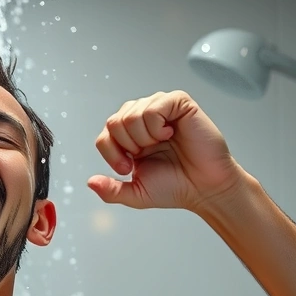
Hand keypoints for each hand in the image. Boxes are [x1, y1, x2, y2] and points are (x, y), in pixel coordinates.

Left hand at [87, 91, 245, 212]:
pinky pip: (154, 106)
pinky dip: (158, 125)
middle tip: (148, 154)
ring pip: (131, 114)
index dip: (113, 154)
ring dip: (145, 137)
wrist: (204, 188)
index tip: (130, 167)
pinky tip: (171, 134)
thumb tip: (90, 182)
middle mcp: (142, 118)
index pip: (104, 135)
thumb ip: (111, 191)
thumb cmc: (175, 187)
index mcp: (130, 136)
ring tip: (163, 144)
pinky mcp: (178, 103)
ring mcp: (160, 108)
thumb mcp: (136, 193)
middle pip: (114, 122)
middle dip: (129, 146)